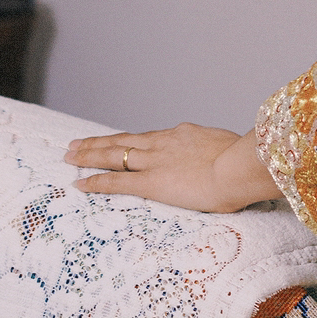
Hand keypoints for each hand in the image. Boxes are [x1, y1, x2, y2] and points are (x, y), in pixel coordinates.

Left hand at [63, 125, 281, 212]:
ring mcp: (155, 160)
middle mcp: (163, 143)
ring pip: (114, 155)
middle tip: (77, 143)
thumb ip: (221, 154)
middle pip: (124, 140)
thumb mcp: (233, 150)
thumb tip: (229, 159)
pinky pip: (117, 181)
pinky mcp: (151, 182)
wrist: (241, 166)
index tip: (118, 141)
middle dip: (99, 142)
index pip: (150, 138)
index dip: (130, 141)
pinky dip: (96, 181)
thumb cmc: (246, 163)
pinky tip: (80, 182)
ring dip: (89, 155)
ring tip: (70, 155)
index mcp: (184, 135)